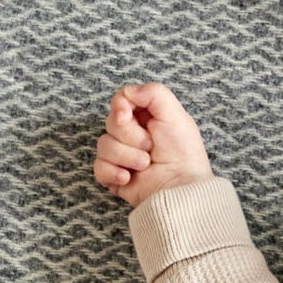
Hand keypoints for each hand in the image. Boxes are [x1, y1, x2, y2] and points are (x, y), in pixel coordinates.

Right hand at [92, 81, 213, 208]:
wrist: (182, 189)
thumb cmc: (184, 154)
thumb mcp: (176, 115)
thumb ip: (153, 93)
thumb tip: (127, 93)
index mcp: (144, 118)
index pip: (120, 102)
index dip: (120, 107)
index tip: (127, 114)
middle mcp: (131, 135)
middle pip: (111, 122)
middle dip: (131, 136)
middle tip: (151, 147)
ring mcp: (121, 157)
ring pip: (104, 144)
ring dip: (127, 156)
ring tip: (146, 165)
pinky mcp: (114, 177)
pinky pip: (99, 167)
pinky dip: (113, 172)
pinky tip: (129, 178)